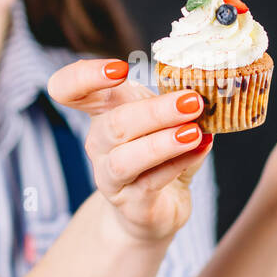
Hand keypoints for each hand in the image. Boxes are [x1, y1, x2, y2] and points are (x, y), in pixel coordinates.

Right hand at [48, 59, 214, 243]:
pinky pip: (150, 182)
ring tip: (194, 132)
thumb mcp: (164, 119)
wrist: (157, 207)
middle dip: (155, 111)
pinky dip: (177, 164)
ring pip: (126, 158)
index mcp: (102, 111)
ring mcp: (109, 176)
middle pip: (114, 123)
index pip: (69, 89)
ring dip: (162, 143)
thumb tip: (207, 88)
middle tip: (192, 101)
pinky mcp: (130, 204)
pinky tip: (200, 148)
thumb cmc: (159, 154)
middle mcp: (98, 143)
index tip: (121, 68)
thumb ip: (177, 101)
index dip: (86, 77)